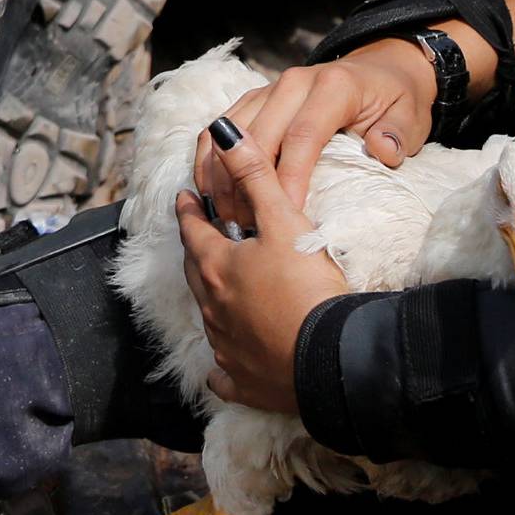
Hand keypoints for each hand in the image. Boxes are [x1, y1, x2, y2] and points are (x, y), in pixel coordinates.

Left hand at [178, 122, 347, 413]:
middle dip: (195, 250)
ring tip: (216, 287)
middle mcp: (214, 308)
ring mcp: (227, 348)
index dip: (188, 211)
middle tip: (197, 236)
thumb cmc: (307, 288)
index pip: (193, 230)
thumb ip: (254, 175)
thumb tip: (223, 132)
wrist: (331, 361)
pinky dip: (222, 367)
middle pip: (196, 272)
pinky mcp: (246, 383)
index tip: (184, 198)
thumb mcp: (283, 221)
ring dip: (210, 299)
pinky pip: (225, 374)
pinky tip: (221, 369)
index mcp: (218, 267)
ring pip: (209, 317)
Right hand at [194, 42, 436, 222]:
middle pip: (259, 135)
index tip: (285, 215)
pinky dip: (212, 158)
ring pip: (232, 130)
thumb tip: (383, 151)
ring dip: (224, 174)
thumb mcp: (409, 117)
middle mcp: (294, 82)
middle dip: (249, 183)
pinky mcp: (255, 98)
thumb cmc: (395, 100)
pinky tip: (212, 191)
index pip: (304, 135)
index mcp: (332, 87)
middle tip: (248, 227)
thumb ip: (397, 135)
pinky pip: (222, 125)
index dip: (291, 177)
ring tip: (228, 217)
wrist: (380, 69)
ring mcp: (269, 88)